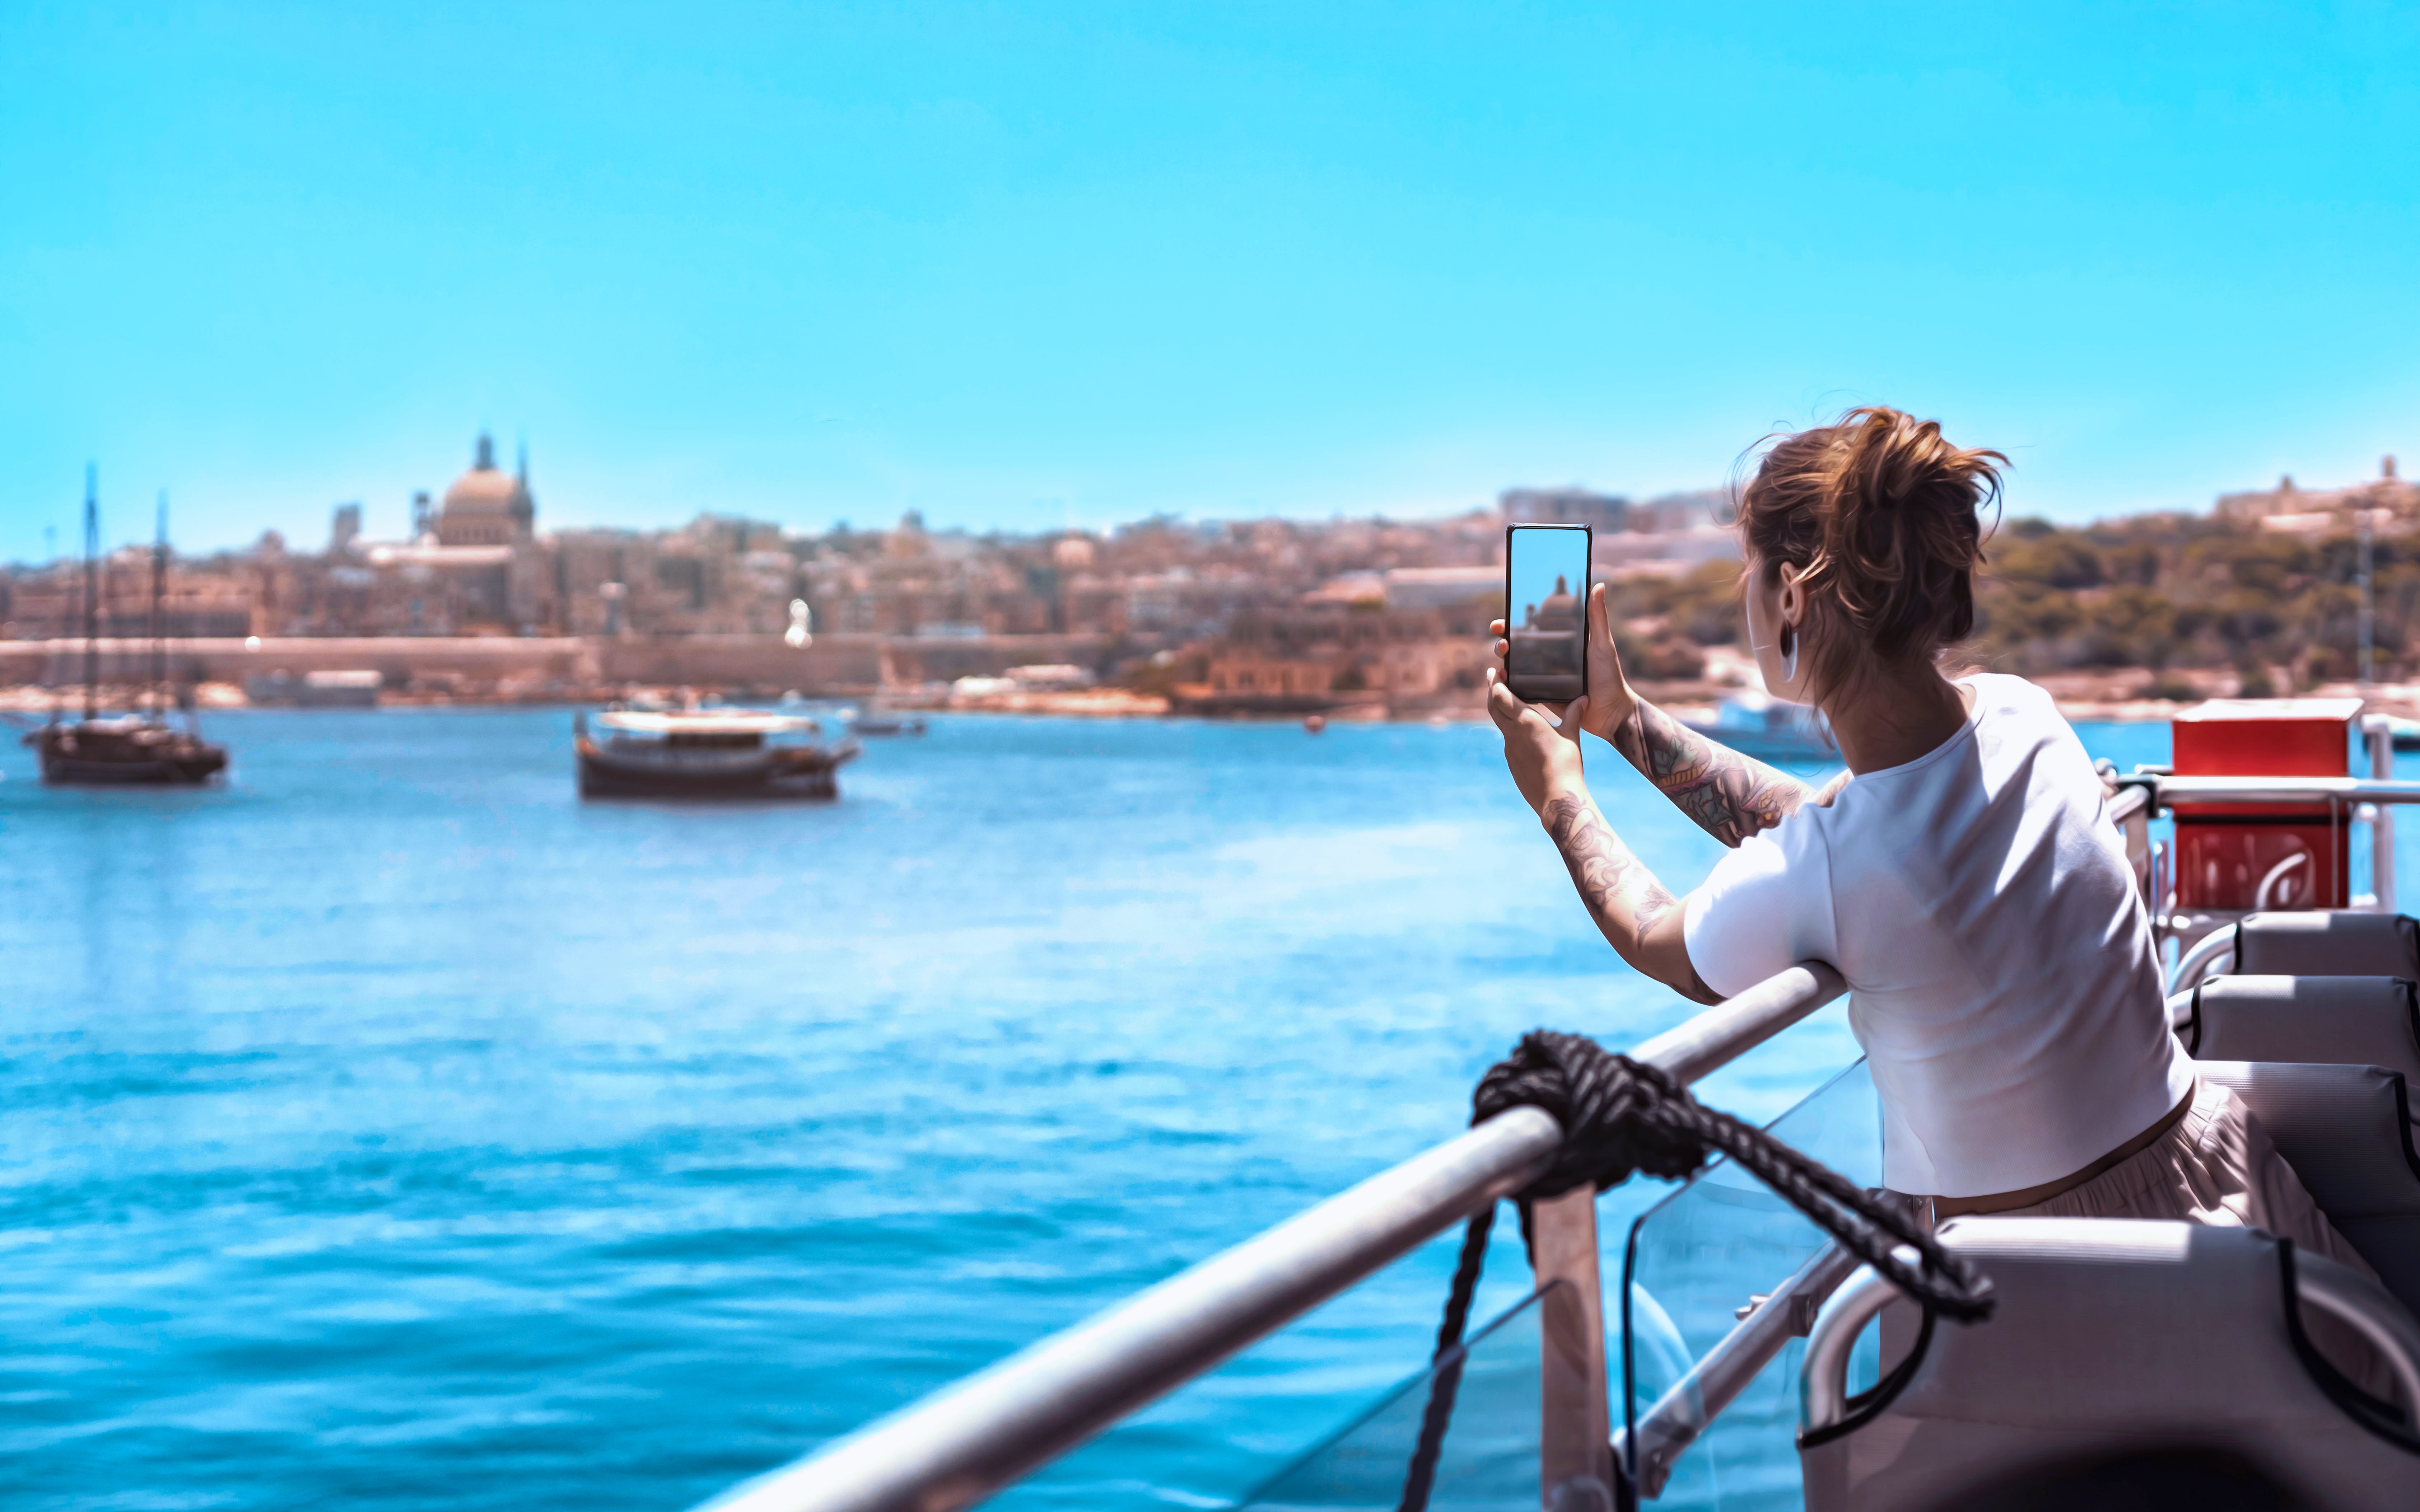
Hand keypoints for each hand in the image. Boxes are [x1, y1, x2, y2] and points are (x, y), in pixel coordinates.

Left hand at [1486, 669, 1587, 815]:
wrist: (1556, 797)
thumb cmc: (1566, 764)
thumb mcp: (1571, 735)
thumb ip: (1574, 715)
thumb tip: (1583, 699)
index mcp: (1525, 722)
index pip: (1500, 696)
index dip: (1495, 681)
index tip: (1496, 670)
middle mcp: (1512, 734)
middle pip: (1493, 707)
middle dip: (1493, 690)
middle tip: (1496, 678)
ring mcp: (1510, 749)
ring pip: (1500, 724)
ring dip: (1502, 710)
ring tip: (1511, 700)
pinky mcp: (1513, 763)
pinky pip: (1509, 740)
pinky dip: (1511, 728)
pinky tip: (1524, 729)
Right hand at [1490, 582, 1635, 743]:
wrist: (1610, 713)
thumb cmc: (1609, 676)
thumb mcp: (1602, 644)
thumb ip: (1597, 617)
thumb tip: (1598, 585)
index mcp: (1561, 643)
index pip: (1533, 628)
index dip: (1515, 623)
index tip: (1503, 619)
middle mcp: (1548, 658)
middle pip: (1518, 646)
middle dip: (1504, 641)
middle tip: (1501, 641)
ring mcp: (1542, 677)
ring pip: (1515, 666)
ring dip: (1503, 660)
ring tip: (1502, 658)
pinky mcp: (1540, 696)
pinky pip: (1519, 688)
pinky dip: (1508, 684)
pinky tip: (1501, 679)